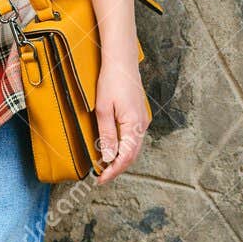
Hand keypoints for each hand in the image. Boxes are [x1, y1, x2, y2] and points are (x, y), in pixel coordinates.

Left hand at [93, 62, 150, 183]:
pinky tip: (113, 149)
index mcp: (134, 125)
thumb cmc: (111, 81)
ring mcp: (142, 120)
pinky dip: (124, 148)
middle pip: (132, 156)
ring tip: (105, 166)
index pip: (125, 157)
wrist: (122, 62)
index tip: (101, 179)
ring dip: (120, 159)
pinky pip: (133, 138)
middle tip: (101, 177)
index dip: (113, 171)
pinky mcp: (138, 116)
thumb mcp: (103, 110)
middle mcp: (142, 125)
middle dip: (117, 168)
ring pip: (133, 148)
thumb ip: (106, 135)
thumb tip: (107, 157)